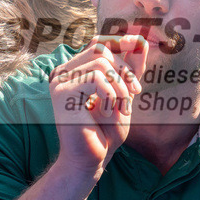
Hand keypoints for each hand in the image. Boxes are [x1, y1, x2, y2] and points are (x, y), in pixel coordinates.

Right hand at [49, 35, 146, 172]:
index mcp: (75, 70)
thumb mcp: (124, 93)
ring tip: (119, 107)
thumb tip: (140, 40)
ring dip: (119, 86)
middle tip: (134, 93)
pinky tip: (105, 112)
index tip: (139, 47)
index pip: (97, 43)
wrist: (92, 158)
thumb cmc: (106, 130)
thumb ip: (130, 68)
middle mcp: (63, 72)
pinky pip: (95, 78)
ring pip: (100, 63)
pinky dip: (109, 94)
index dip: (120, 42)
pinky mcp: (61, 93)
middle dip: (124, 70)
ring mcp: (59, 81)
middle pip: (100, 49)